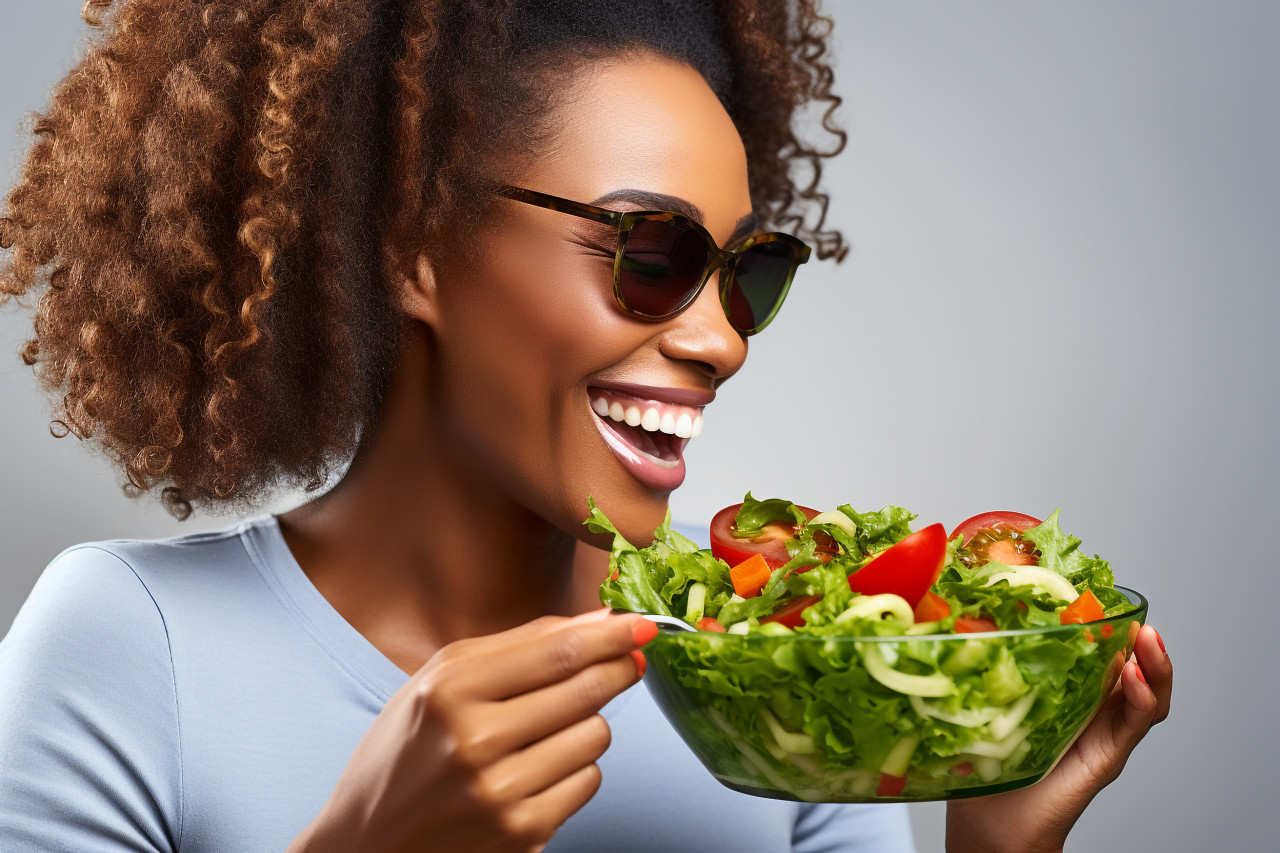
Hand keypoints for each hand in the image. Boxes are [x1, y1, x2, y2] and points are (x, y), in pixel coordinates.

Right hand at [287, 608, 654, 852]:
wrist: (368, 842)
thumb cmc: (408, 750)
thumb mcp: (442, 679)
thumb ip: (522, 644)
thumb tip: (600, 620)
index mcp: (450, 692)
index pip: (557, 653)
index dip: (612, 634)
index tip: (642, 622)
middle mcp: (474, 743)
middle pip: (586, 691)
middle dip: (618, 668)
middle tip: (628, 658)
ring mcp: (501, 794)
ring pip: (595, 736)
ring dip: (587, 723)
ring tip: (549, 727)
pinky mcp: (523, 834)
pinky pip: (588, 781)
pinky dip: (575, 768)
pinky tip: (540, 766)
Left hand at [945, 624, 1171, 852]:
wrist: (993, 826)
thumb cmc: (984, 764)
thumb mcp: (981, 702)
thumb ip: (978, 668)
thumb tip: (950, 622)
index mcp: (1064, 690)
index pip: (1096, 650)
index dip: (1105, 624)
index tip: (1101, 598)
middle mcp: (1091, 709)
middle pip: (1130, 665)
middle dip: (1137, 637)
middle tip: (1133, 614)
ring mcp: (1104, 732)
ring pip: (1146, 692)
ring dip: (1153, 663)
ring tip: (1148, 638)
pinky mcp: (1108, 756)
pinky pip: (1135, 723)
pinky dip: (1142, 698)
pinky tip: (1135, 679)